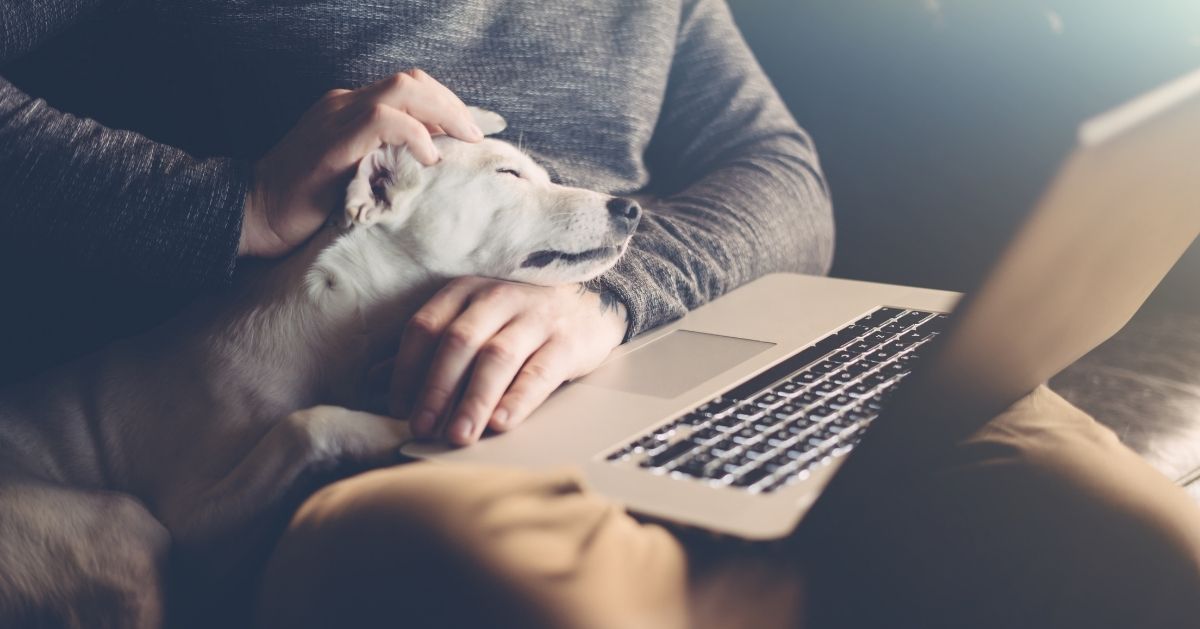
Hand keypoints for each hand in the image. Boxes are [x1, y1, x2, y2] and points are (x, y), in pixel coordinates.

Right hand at [239, 69, 483, 257]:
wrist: (255, 214)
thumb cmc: (305, 206)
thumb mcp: (355, 175)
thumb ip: (385, 160)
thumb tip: (433, 168)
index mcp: (349, 109)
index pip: (408, 88)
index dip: (445, 103)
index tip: (472, 130)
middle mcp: (344, 104)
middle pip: (411, 81)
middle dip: (452, 104)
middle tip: (476, 135)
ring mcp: (336, 118)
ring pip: (402, 90)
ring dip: (443, 113)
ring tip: (463, 141)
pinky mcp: (333, 142)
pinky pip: (382, 120)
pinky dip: (415, 134)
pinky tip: (429, 158)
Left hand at [392, 278, 628, 445]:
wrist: (592, 303)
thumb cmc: (521, 318)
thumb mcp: (475, 320)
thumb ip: (430, 348)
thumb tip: (374, 380)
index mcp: (467, 291)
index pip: (426, 326)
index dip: (408, 369)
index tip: (399, 407)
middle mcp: (498, 298)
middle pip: (458, 343)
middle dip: (436, 389)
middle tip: (422, 428)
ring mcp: (535, 317)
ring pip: (496, 358)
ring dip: (473, 400)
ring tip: (459, 436)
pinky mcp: (567, 341)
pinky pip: (539, 372)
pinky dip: (518, 399)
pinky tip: (501, 423)